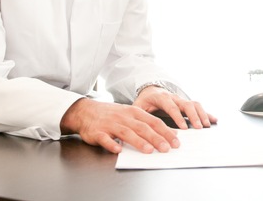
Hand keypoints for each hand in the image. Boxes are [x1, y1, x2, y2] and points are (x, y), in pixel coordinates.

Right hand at [60, 98, 179, 153]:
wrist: (86, 111)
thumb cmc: (112, 115)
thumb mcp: (130, 114)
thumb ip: (147, 123)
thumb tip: (168, 133)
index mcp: (134, 112)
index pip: (154, 122)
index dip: (165, 131)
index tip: (176, 141)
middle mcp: (124, 117)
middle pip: (143, 127)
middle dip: (156, 138)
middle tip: (167, 148)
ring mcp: (110, 124)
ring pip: (126, 133)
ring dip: (138, 142)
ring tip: (148, 150)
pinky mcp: (97, 132)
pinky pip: (105, 139)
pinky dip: (111, 144)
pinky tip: (118, 150)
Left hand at [134, 85, 217, 129]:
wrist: (150, 90)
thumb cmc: (144, 100)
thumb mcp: (138, 106)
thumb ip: (139, 114)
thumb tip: (140, 126)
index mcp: (161, 97)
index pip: (171, 107)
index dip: (178, 117)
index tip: (184, 128)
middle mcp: (174, 97)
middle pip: (186, 104)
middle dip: (194, 116)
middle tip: (199, 128)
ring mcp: (181, 99)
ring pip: (194, 104)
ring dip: (202, 114)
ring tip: (206, 125)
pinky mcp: (186, 104)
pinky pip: (198, 107)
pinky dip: (207, 113)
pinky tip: (214, 120)